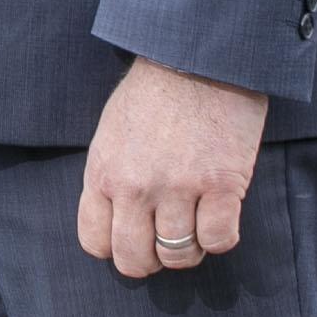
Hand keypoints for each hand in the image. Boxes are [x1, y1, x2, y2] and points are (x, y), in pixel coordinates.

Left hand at [77, 57, 267, 279]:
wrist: (195, 56)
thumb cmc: (153, 92)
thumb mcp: (112, 132)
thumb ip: (112, 176)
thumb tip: (118, 218)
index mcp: (102, 171)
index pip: (95, 241)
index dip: (116, 248)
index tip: (133, 239)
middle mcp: (134, 186)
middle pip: (135, 259)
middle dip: (151, 260)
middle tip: (165, 243)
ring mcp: (178, 187)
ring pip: (178, 255)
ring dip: (189, 248)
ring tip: (195, 224)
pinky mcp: (221, 185)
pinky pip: (218, 240)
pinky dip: (221, 237)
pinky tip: (221, 214)